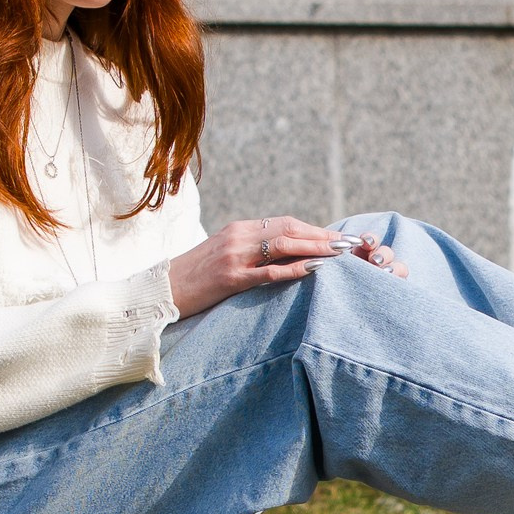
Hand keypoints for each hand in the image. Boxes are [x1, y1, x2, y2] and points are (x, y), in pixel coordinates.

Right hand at [167, 217, 407, 317]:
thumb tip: (283, 255)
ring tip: (343, 254)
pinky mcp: (229, 278)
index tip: (341, 237)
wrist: (161, 290)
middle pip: (290, 229)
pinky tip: (314, 270)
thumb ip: (251, 252)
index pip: (286, 223)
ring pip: (283, 245)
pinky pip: (267, 271)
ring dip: (317, 248)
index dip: (316, 229)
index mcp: (240, 229)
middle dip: (324, 236)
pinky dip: (293, 269)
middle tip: (353, 244)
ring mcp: (234, 256)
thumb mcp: (224, 256)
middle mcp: (239, 236)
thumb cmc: (195, 278)